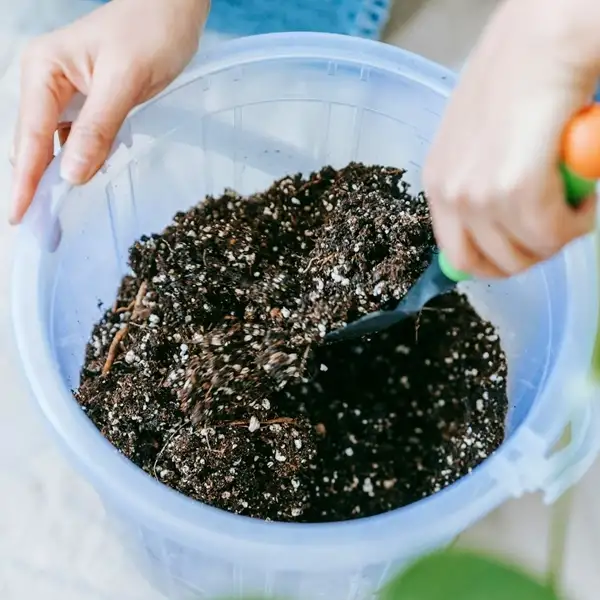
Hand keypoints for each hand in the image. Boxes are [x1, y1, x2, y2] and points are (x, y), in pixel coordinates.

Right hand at [10, 0, 208, 224]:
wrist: (174, 9)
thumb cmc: (151, 33)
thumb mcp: (125, 82)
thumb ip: (97, 128)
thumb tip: (72, 175)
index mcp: (43, 70)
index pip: (30, 136)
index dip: (26, 181)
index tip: (19, 217)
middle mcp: (45, 81)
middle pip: (35, 143)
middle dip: (36, 185)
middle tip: (40, 230)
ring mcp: (64, 92)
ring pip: (55, 144)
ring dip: (58, 177)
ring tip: (56, 217)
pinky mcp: (86, 102)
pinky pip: (77, 139)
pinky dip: (80, 160)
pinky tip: (85, 179)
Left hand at [423, 0, 599, 277]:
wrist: (543, 41)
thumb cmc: (518, 82)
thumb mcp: (479, 145)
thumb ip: (479, 186)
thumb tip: (496, 229)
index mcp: (438, 184)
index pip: (458, 256)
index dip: (498, 261)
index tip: (526, 246)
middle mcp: (450, 194)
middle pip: (492, 265)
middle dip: (531, 253)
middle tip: (556, 223)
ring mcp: (478, 195)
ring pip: (527, 252)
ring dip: (558, 236)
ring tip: (572, 200)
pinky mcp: (514, 189)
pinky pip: (552, 234)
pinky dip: (577, 222)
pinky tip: (585, 194)